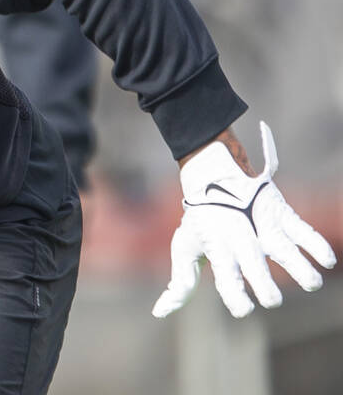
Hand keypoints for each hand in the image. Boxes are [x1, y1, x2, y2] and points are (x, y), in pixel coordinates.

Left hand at [152, 121, 335, 318]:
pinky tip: (327, 261)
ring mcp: (262, 225)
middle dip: (267, 289)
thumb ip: (180, 283)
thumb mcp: (184, 247)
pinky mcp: (280, 214)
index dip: (236, 299)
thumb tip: (160, 312)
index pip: (227, 278)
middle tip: (270, 299)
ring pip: (285, 250)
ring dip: (301, 269)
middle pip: (256, 267)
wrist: (213, 174)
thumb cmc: (200, 221)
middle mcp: (241, 237)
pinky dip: (317, 245)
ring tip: (311, 282)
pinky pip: (303, 230)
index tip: (243, 308)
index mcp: (217, 247)